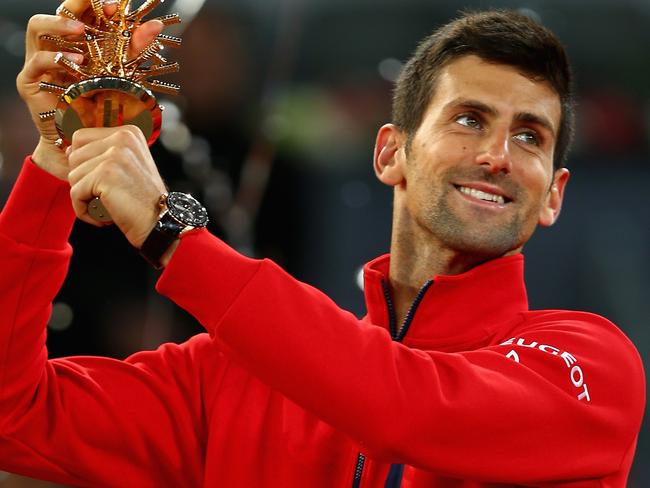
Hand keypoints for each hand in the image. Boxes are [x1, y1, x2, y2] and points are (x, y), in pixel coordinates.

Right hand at [17, 0, 162, 178]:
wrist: (84, 145)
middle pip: (57, 13)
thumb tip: (153, 26)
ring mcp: (40, 64)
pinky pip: (37, 62)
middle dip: (77, 4)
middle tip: (100, 6)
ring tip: (81, 29)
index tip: (116, 5)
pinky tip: (75, 60)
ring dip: (59, 24)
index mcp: (77, 44)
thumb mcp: (122, 77)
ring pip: (38, 28)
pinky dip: (55, 57)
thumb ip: (134, 50)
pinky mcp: (30, 83)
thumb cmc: (103, 111)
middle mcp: (56, 48)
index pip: (81, 13)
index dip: (94, 4)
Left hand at [67, 125, 166, 247]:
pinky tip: (101, 216)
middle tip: (105, 195)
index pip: (81, 138)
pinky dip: (84, 209)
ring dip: (84, 196)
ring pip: (72, 175)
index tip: (103, 181)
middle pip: (74, 156)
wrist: (160, 222)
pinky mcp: (106, 174)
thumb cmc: (143, 199)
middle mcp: (122, 138)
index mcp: (128, 133)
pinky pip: (75, 192)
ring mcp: (115, 155)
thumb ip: (102, 153)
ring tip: (106, 204)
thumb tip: (68, 150)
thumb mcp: (128, 166)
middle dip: (83, 180)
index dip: (84, 163)